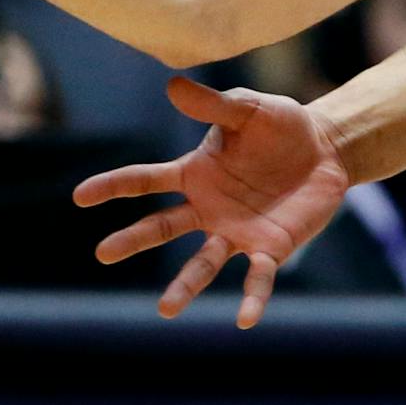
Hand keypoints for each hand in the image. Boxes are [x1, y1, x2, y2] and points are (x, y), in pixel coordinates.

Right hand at [73, 76, 351, 328]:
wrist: (326, 148)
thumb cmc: (280, 126)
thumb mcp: (248, 109)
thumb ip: (214, 104)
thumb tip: (172, 85)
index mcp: (194, 174)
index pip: (145, 181)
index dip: (113, 187)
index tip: (79, 196)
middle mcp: (207, 208)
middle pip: (162, 227)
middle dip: (133, 240)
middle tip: (103, 254)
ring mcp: (236, 232)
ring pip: (203, 263)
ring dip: (185, 285)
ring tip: (165, 310)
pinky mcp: (270, 247)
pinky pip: (258, 277)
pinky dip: (252, 297)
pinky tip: (245, 319)